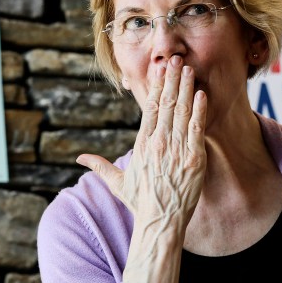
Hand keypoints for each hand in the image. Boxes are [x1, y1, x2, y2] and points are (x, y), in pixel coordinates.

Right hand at [77, 55, 207, 229]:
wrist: (159, 222)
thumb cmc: (139, 203)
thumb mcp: (117, 182)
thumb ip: (99, 165)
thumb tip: (80, 158)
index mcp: (142, 144)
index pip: (149, 108)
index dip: (155, 86)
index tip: (159, 70)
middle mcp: (158, 143)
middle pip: (165, 104)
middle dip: (171, 80)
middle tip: (176, 59)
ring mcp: (176, 150)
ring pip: (181, 112)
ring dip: (186, 88)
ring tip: (189, 69)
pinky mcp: (194, 159)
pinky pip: (197, 129)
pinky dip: (199, 111)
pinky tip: (201, 94)